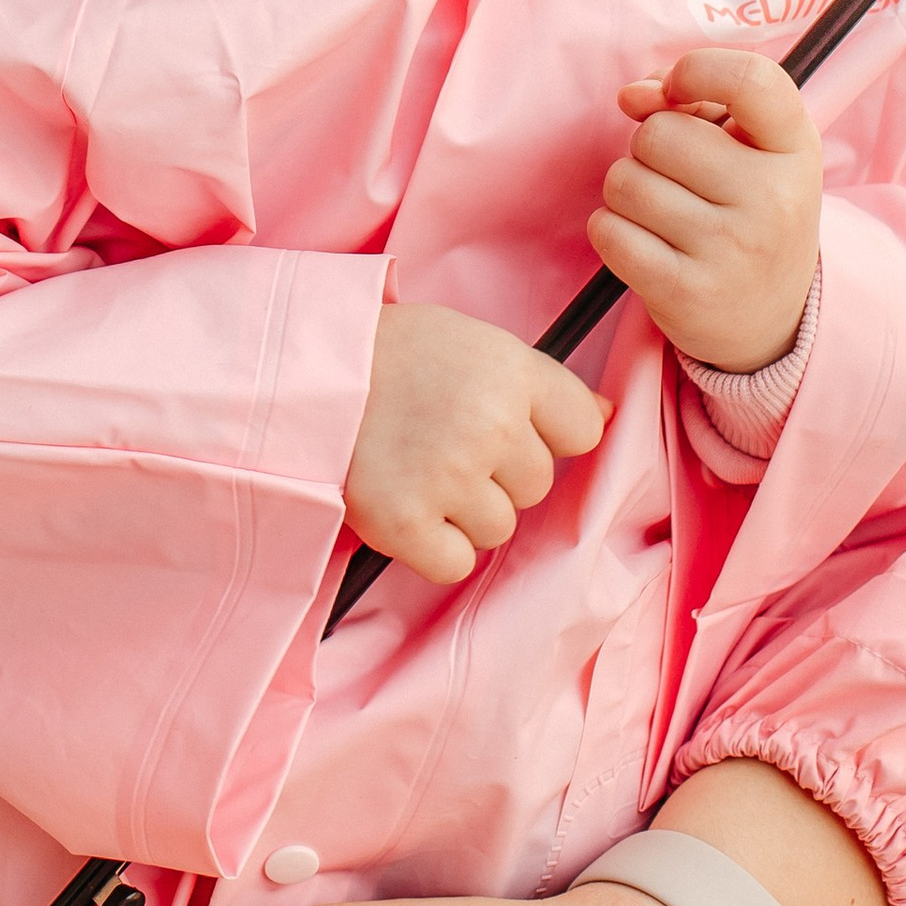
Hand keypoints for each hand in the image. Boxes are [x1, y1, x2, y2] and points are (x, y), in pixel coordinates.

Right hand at [342, 299, 607, 584]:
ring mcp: (448, 477)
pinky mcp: (406, 523)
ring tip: (417, 466)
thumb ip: (539, 381)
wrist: (300, 375)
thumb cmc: (392, 355)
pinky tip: (404, 502)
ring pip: (499, 528)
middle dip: (498, 472)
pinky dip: (431, 546)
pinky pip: (455, 563)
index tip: (505, 423)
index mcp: (511, 372)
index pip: (582, 429)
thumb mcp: (473, 343)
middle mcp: (489, 425)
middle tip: (442, 440)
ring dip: (463, 511)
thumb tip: (606, 416)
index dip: (545, 431)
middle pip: (538, 485)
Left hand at [602, 47, 821, 371]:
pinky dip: (612, 231)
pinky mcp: (687, 292)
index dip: (697, 71)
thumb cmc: (749, 210)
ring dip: (628, 193)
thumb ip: (689, 101)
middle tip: (680, 181)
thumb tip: (632, 97)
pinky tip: (646, 245)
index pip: (751, 81)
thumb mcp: (748, 148)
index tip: (678, 92)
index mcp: (796, 149)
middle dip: (649, 149)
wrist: (772, 320)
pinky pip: (608, 230)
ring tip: (667, 216)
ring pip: (624, 181)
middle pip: (658, 133)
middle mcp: (773, 199)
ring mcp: (732, 249)